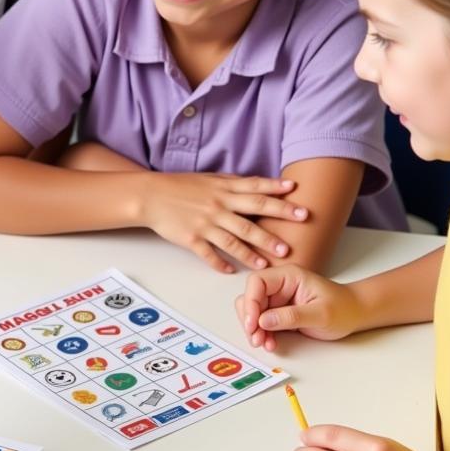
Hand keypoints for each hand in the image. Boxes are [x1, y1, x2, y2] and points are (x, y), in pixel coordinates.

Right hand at [142, 172, 307, 272]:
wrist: (151, 195)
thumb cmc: (180, 186)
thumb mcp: (209, 179)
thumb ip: (233, 183)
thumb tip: (258, 184)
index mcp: (223, 189)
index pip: (255, 188)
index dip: (276, 189)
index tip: (296, 191)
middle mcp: (218, 206)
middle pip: (252, 215)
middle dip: (277, 222)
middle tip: (298, 229)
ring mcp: (205, 223)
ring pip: (234, 239)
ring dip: (253, 251)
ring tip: (270, 261)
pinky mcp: (192, 239)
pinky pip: (209, 254)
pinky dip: (220, 263)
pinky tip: (230, 271)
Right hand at [236, 265, 362, 350]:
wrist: (355, 314)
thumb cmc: (343, 309)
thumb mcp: (321, 314)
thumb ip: (292, 316)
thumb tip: (263, 321)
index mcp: (288, 276)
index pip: (257, 282)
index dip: (250, 302)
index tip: (253, 324)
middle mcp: (279, 285)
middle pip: (250, 297)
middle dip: (250, 318)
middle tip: (256, 339)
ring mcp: (278, 299)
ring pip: (253, 311)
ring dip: (254, 328)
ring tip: (264, 343)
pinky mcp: (279, 312)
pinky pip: (262, 322)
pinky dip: (262, 333)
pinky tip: (270, 343)